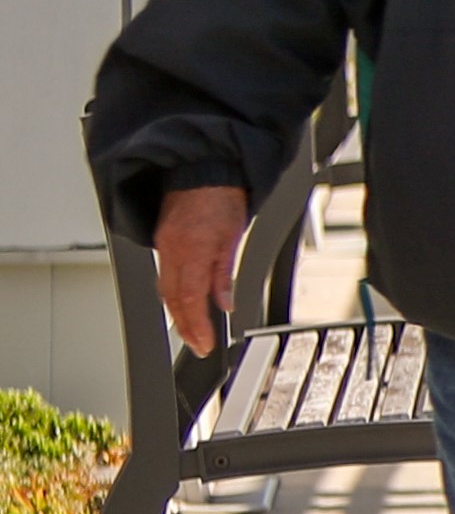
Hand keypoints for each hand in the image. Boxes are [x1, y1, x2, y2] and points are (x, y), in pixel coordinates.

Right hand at [155, 187, 247, 354]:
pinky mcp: (161, 240)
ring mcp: (164, 246)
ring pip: (165, 290)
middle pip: (173, 299)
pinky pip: (163, 274)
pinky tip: (182, 303)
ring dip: (177, 313)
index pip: (190, 299)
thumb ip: (224, 274)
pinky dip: (172, 294)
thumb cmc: (222, 197)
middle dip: (184, 326)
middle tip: (198, 343)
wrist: (203, 169)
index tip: (204, 342)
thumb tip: (224, 303)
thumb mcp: (233, 237)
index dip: (196, 325)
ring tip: (191, 331)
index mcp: (193, 250)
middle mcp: (173, 251)